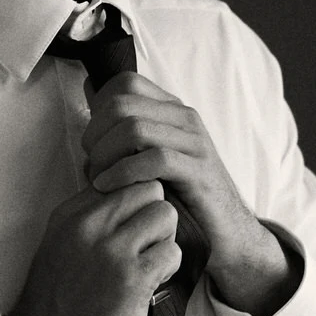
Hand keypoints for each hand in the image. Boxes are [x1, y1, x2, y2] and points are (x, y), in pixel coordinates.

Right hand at [6, 181, 182, 315]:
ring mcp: (111, 250)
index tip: (131, 226)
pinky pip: (172, 251)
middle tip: (145, 244)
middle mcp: (90, 224)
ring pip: (166, 215)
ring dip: (164, 239)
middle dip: (155, 215)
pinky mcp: (132, 278)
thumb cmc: (56, 299)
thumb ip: (91, 216)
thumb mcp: (61, 242)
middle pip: (150, 189)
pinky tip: (149, 281)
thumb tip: (130, 194)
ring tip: (147, 261)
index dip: (136, 201)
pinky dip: (168, 267)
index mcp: (71, 213)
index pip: (122, 178)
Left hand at [82, 74, 291, 315]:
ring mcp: (195, 143)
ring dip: (104, 155)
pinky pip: (154, 159)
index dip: (98, 108)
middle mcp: (185, 118)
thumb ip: (123, 132)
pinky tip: (109, 187)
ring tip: (98, 178)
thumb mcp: (150, 158)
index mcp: (172, 109)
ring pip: (134, 129)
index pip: (125, 82)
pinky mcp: (199, 171)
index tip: (92, 141)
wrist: (227, 233)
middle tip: (91, 164)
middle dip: (95, 134)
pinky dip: (122, 172)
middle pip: (122, 104)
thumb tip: (88, 103)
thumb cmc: (180, 197)